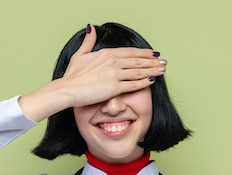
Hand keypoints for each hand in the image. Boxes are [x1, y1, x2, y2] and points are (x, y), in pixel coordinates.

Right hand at [19, 24, 165, 121]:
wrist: (67, 89)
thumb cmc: (71, 76)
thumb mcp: (79, 55)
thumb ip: (88, 41)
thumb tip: (91, 27)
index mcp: (106, 53)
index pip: (130, 52)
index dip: (144, 53)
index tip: (153, 53)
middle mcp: (112, 62)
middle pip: (138, 61)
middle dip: (152, 61)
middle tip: (163, 62)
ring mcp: (114, 75)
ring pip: (139, 71)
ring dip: (153, 70)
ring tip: (162, 69)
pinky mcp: (114, 88)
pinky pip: (133, 84)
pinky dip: (144, 82)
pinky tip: (153, 80)